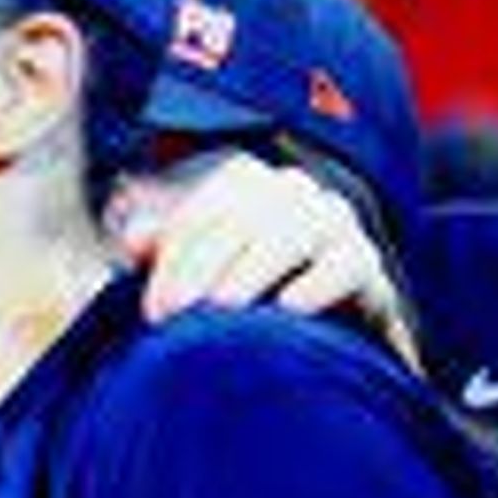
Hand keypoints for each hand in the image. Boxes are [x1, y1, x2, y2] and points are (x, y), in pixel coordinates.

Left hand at [117, 147, 418, 366]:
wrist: (312, 308)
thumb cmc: (231, 282)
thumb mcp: (188, 262)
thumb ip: (160, 246)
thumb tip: (133, 237)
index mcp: (242, 182)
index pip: (202, 208)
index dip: (173, 255)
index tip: (154, 308)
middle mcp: (289, 191)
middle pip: (241, 218)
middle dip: (200, 267)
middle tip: (173, 315)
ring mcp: (332, 221)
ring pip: (293, 232)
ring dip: (252, 270)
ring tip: (223, 307)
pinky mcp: (364, 260)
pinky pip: (347, 262)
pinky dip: (320, 281)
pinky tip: (289, 306)